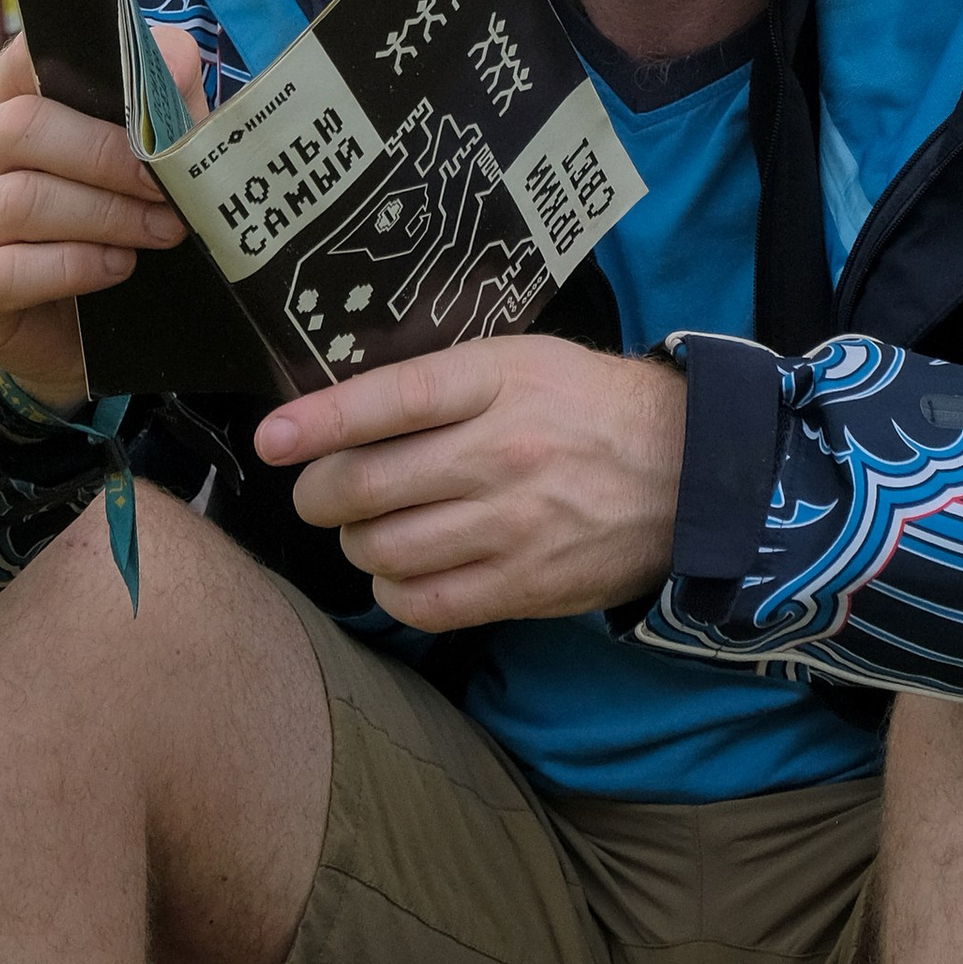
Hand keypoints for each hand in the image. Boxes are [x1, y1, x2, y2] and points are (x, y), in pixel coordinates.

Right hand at [0, 22, 203, 403]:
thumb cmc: (102, 221)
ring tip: (162, 229)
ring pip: (20, 202)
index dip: (88, 64)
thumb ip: (159, 105)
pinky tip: (118, 266)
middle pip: (22, 129)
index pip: (24, 57)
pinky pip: (9, 270)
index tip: (158, 87)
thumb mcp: (137, 157)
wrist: (70, 331)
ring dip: (104, 215)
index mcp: (1, 102)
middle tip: (168, 183)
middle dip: (107, 155)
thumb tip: (181, 63)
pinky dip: (75, 266)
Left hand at [254, 338, 686, 630]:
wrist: (691, 473)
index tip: (271, 438)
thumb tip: (343, 408)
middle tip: (318, 491)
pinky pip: (427, 602)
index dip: (319, 422)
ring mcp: (515, 525)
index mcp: (499, 381)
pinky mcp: (527, 585)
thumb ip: (442, 381)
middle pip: (368, 485)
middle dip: (320, 493)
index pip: (390, 399)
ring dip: (355, 542)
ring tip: (366, 528)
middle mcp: (502, 452)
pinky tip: (400, 571)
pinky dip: (394, 591)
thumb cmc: (589, 405)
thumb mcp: (523, 361)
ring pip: (385, 548)